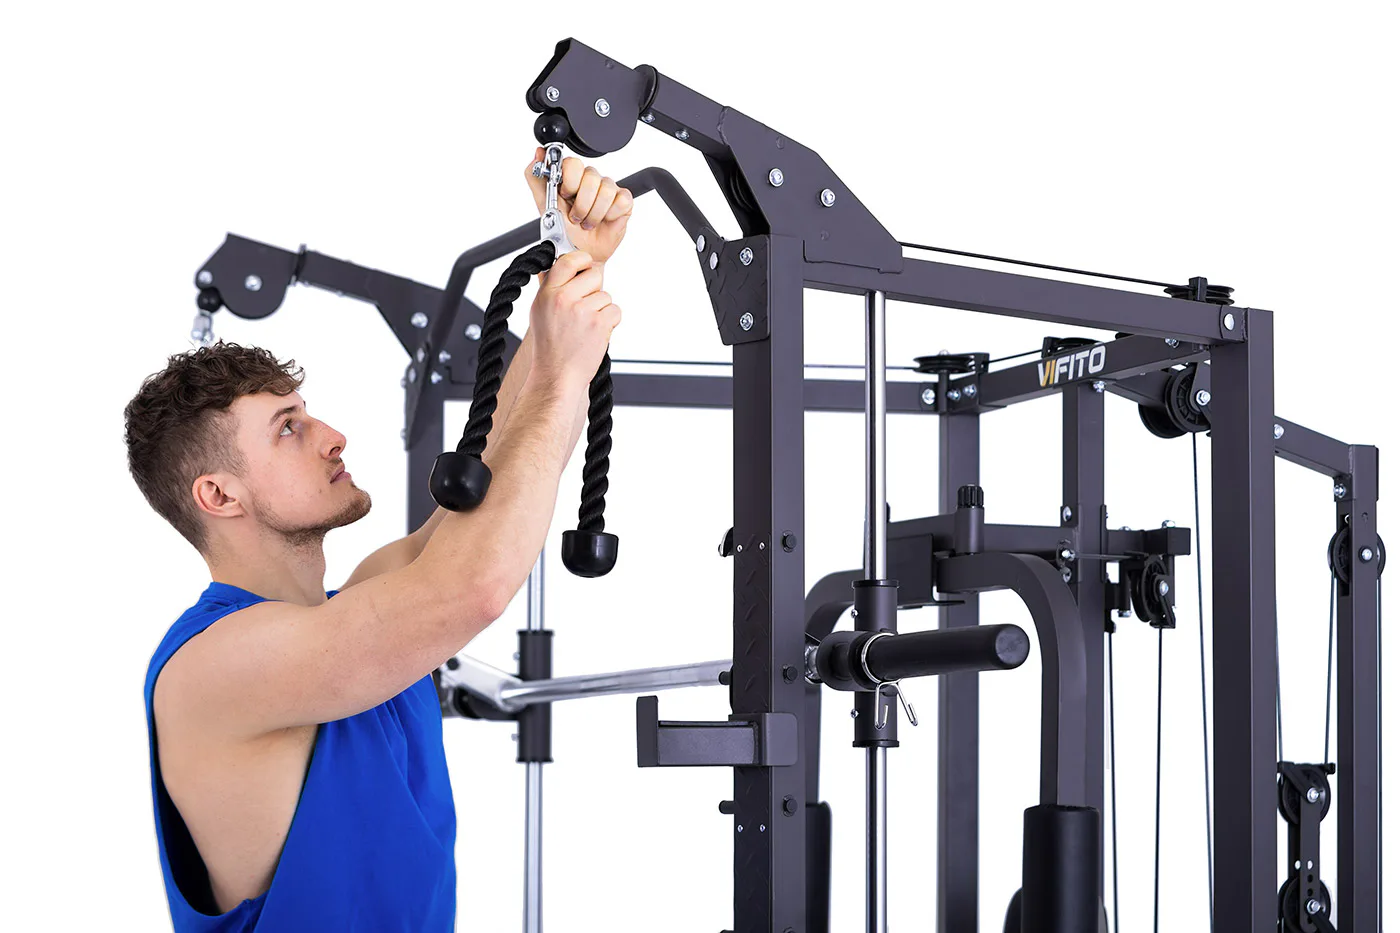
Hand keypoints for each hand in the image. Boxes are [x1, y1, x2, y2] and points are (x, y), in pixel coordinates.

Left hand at [524, 148, 632, 264]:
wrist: (579, 253)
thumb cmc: (564, 230)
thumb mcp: (544, 204)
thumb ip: (536, 177)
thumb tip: (538, 154)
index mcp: (572, 177)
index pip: (574, 162)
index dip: (570, 181)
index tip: (565, 196)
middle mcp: (591, 179)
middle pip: (591, 177)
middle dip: (581, 204)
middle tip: (576, 217)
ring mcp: (608, 189)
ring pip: (607, 190)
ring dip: (594, 213)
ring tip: (588, 222)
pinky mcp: (623, 201)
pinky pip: (622, 200)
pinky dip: (611, 214)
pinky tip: (604, 220)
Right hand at [528, 250, 620, 389]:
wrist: (557, 375)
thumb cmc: (550, 347)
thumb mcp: (540, 312)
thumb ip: (550, 288)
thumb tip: (556, 266)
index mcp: (547, 293)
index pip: (568, 260)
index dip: (582, 259)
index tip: (586, 264)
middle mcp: (563, 298)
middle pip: (595, 275)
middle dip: (595, 289)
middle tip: (586, 308)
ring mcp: (582, 311)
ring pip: (606, 296)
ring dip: (602, 311)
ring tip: (586, 328)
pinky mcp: (599, 323)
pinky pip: (615, 311)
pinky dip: (611, 323)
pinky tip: (596, 334)